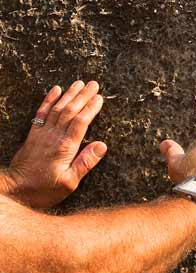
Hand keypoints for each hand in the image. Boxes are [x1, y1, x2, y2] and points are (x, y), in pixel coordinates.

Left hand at [8, 81, 106, 208]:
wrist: (16, 190)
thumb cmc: (44, 190)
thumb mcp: (69, 182)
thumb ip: (85, 163)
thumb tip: (102, 145)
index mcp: (65, 147)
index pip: (80, 122)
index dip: (91, 109)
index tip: (100, 98)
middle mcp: (53, 136)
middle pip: (70, 111)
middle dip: (83, 96)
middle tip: (94, 84)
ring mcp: (42, 133)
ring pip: (58, 108)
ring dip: (69, 94)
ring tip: (79, 83)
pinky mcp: (34, 134)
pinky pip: (42, 112)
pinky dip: (49, 100)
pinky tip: (56, 90)